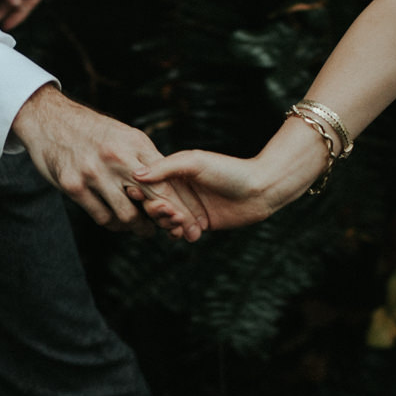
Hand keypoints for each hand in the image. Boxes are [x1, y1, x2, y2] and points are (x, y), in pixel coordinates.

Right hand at [10, 86, 203, 239]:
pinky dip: (113, 225)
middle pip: (152, 200)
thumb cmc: (93, 131)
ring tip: (143, 229)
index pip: (167, 182)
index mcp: (135, 144)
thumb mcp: (125, 136)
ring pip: (127, 215)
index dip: (182, 206)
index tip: (193, 223)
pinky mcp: (72, 185)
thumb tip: (172, 184)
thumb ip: (147, 159)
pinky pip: (101, 217)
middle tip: (176, 234)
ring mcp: (93, 172)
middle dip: (168, 221)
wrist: (50, 119)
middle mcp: (116, 158)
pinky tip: (118, 223)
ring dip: (138, 227)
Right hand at [131, 149, 278, 234]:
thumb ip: (165, 167)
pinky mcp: (199, 223)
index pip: (148, 184)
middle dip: (156, 210)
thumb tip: (136, 175)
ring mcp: (188, 207)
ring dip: (167, 223)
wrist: (260, 189)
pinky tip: (190, 232)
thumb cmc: (228, 169)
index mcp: (174, 172)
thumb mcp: (194, 162)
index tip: (139, 194)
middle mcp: (179, 190)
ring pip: (165, 221)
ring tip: (179, 220)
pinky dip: (179, 234)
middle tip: (167, 210)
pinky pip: (180, 232)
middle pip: (153, 205)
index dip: (142, 192)